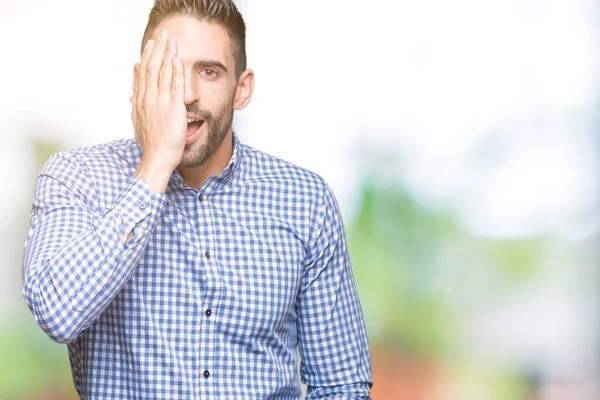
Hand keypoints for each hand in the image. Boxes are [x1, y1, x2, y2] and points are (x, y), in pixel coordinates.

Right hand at [131, 30, 185, 170]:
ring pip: (161, 72)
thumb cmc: (151, 143)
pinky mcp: (173, 108)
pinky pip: (174, 85)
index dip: (146, 57)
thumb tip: (132, 96)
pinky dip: (175, 71)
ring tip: (170, 40)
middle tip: (161, 35)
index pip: (142, 74)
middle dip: (156, 49)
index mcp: (140, 101)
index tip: (150, 45)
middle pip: (151, 68)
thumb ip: (136, 106)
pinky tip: (177, 60)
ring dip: (166, 54)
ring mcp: (159, 102)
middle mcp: (147, 99)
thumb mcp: (138, 122)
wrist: (157, 157)